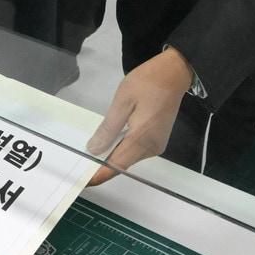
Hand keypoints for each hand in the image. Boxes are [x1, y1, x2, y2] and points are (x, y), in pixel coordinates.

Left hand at [85, 48, 194, 186]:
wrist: (173, 73)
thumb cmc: (147, 82)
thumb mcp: (122, 101)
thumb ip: (108, 128)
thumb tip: (94, 150)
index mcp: (142, 138)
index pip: (117, 165)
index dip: (99, 174)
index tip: (83, 181)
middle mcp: (151, 148)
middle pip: (122, 163)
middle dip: (102, 165)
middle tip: (80, 162)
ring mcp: (156, 145)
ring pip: (128, 157)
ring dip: (111, 155)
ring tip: (91, 150)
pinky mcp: (157, 140)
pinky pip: (135, 150)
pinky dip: (121, 148)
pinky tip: (110, 140)